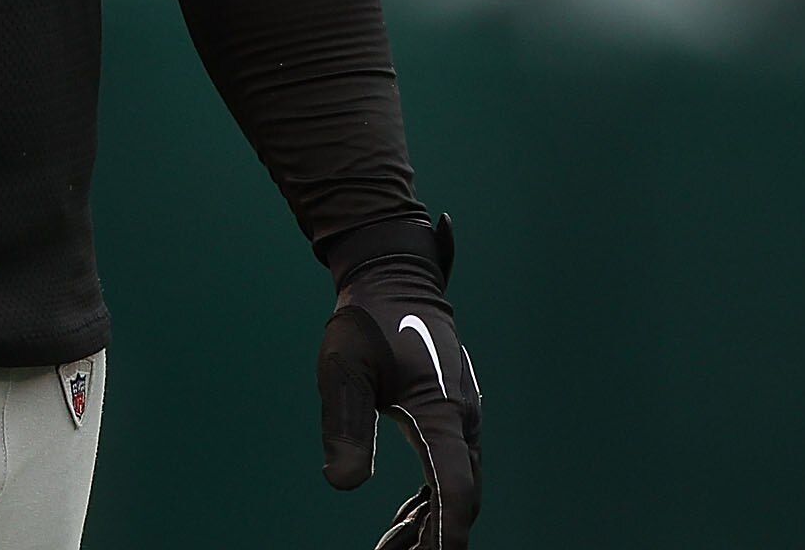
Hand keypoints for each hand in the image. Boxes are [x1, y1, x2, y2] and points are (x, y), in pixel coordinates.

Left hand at [316, 216, 480, 549]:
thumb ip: (344, 423)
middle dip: (436, 536)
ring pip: (459, 485)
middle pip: (461, 496)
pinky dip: (434, 498)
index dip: (447, 533)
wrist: (394, 281)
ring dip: (433, 521)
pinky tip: (407, 517)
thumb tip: (342, 485)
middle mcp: (461, 420)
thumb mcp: (343, 369)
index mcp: (441, 412)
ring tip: (394, 548)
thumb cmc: (366, 322)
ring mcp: (461, 417)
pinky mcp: (453, 415)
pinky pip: (453, 467)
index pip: (455, 489)